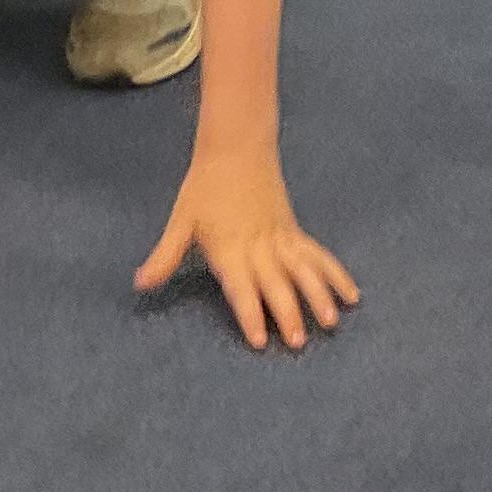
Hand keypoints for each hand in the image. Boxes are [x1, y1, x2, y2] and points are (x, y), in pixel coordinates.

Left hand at [134, 151, 358, 352]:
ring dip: (318, 296)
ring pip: (304, 270)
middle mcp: (259, 248)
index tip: (259, 340)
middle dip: (288, 314)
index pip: (241, 288)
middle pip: (276, 285)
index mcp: (229, 249)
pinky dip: (335, 274)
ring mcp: (282, 239)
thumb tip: (139, 283)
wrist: (236, 148)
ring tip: (331, 322)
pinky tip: (351, 295)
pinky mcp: (295, 231)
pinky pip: (318, 255)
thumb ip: (165, 257)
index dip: (250, 314)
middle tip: (297, 343)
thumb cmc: (204, 187)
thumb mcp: (180, 221)